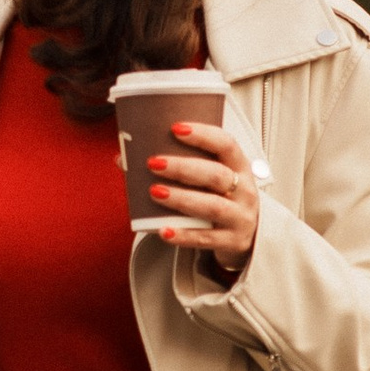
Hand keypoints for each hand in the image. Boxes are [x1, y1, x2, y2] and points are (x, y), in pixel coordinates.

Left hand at [148, 118, 260, 280]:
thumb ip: (176, 166)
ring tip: (155, 192)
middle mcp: (244, 190)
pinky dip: (184, 235)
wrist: (246, 235)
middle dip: (184, 168)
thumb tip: (123, 157)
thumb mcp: (210, 179)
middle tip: (153, 163)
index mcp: (238, 166)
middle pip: (216, 175)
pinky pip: (206, 239)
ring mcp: (240, 217)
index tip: (175, 128)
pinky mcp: (232, 242)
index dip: (203, 135)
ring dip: (182, 198)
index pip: (226, 144)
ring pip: (213, 206)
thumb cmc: (220, 197)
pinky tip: (164, 230)